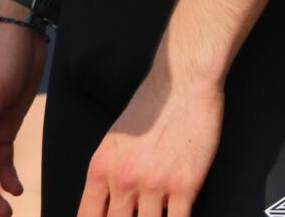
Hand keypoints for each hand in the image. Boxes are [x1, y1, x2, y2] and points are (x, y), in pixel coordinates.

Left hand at [77, 61, 222, 216]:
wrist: (182, 81)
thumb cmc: (151, 107)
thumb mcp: (117, 140)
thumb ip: (110, 175)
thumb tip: (111, 208)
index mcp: (101, 167)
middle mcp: (123, 179)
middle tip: (136, 214)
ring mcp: (153, 184)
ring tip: (155, 213)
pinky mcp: (183, 185)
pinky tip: (178, 214)